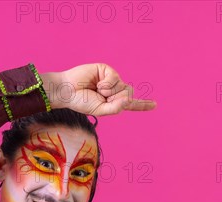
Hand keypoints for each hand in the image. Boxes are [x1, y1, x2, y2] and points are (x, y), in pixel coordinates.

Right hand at [40, 63, 156, 115]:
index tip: (155, 105)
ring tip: (96, 90)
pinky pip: (115, 78)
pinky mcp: (106, 70)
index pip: (131, 104)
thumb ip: (116, 108)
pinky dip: (106, 83)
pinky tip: (96, 82)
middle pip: (129, 94)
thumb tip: (128, 99)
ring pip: (123, 86)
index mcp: (113, 102)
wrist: (67, 90)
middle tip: (100, 97)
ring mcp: (111, 79)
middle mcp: (114, 90)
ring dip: (109, 91)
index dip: (143, 104)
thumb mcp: (100, 110)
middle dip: (116, 98)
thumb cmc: (81, 102)